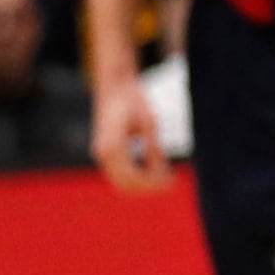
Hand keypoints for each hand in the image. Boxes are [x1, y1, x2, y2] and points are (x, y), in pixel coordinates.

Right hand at [91, 70, 170, 193]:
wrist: (115, 87)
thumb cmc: (133, 100)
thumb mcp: (149, 122)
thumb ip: (152, 147)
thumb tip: (162, 170)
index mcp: (112, 145)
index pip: (133, 177)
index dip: (153, 183)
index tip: (172, 180)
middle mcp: (102, 153)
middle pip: (128, 185)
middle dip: (150, 187)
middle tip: (172, 180)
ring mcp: (102, 155)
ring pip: (124, 183)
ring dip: (145, 183)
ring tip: (166, 173)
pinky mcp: (105, 154)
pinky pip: (122, 175)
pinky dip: (139, 176)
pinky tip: (156, 167)